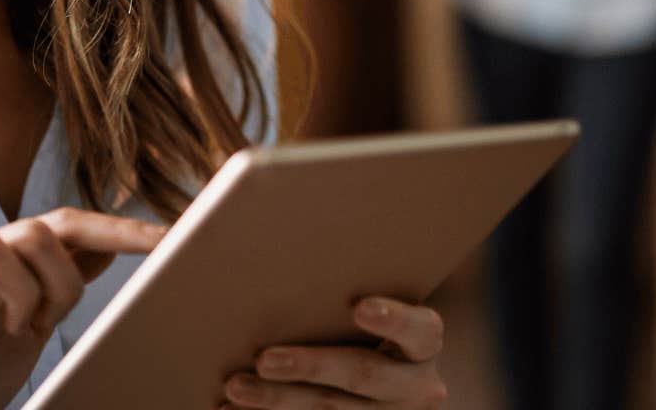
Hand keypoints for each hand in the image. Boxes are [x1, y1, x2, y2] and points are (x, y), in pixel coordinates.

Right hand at [0, 208, 165, 409]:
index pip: (69, 226)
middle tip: (45, 324)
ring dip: (15, 294)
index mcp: (13, 261)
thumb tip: (107, 248)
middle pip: (35, 229)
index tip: (169, 238)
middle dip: (59, 282)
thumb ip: (61, 284)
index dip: (118, 228)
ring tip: (10, 329)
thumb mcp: (34, 326)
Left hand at [220, 297, 446, 408]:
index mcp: (423, 346)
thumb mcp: (376, 314)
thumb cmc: (362, 328)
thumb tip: (284, 260)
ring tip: (235, 386)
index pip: (420, 330)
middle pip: (362, 374)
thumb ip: (345, 296)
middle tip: (265, 359)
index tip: (359, 306)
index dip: (394, 319)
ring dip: (277, 400)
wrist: (383, 385)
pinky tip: (232, 409)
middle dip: (310, 366)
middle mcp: (415, 388)